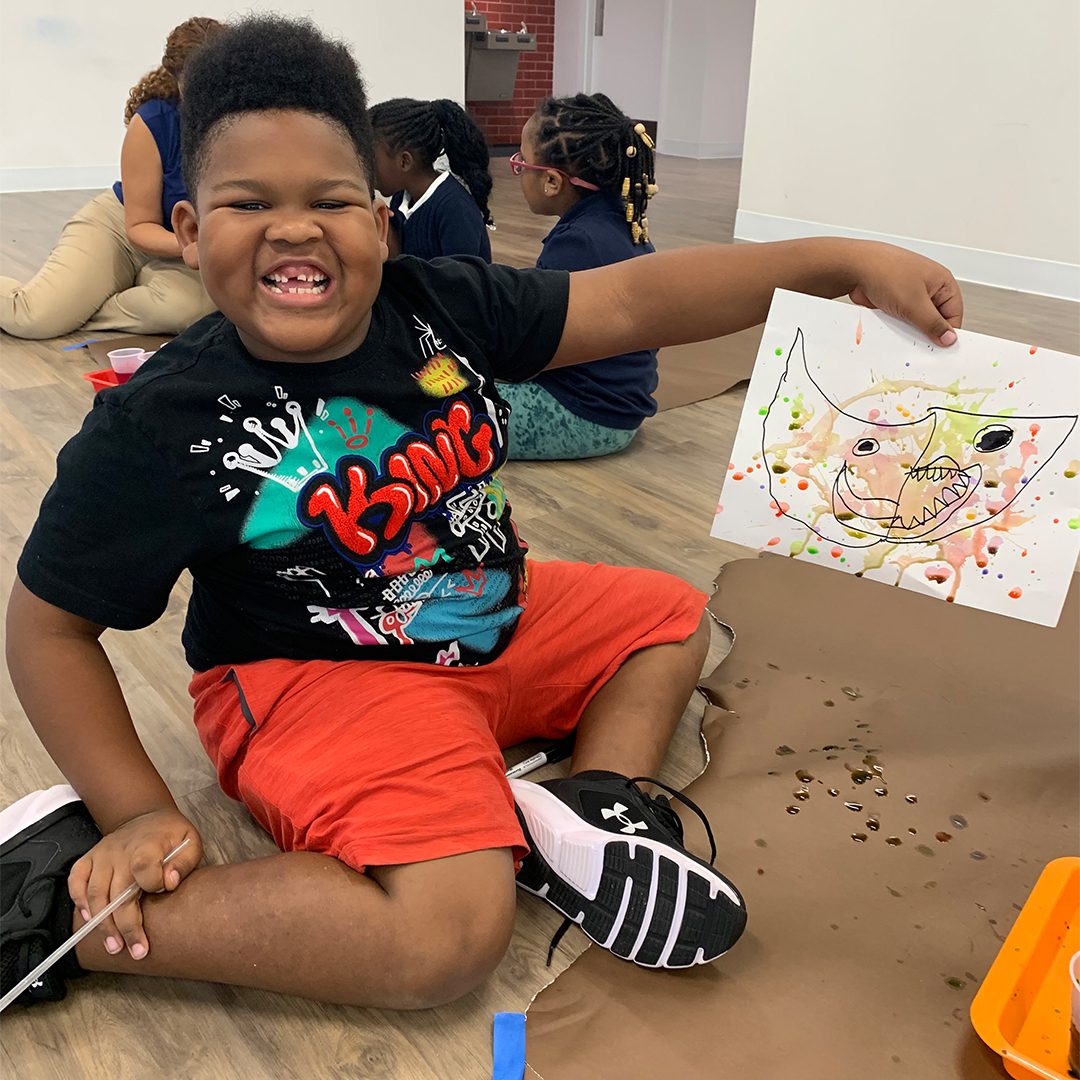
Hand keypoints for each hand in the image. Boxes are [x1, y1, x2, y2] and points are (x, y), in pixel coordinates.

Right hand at [68, 807, 201, 960]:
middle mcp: (120, 851)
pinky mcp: (89, 859)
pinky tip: (88, 920)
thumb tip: (169, 883)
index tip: (161, 893)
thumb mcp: (190, 841)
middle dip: (127, 925)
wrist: (147, 817)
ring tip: (114, 946)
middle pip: (118, 892)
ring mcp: (102, 856)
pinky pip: (76, 881)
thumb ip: (183, 862)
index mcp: (147, 845)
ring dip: (103, 923)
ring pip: (95, 893)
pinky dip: (78, 901)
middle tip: (136, 951)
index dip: (152, 884)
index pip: (144, 868)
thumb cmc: (171, 835)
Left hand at [848, 242, 963, 346]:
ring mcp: (910, 295)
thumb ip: (933, 324)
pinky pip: (901, 320)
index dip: (949, 332)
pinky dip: (897, 326)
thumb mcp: (915, 303)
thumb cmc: (886, 271)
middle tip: (920, 343)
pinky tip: (891, 329)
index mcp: (942, 282)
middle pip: (935, 319)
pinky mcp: (895, 302)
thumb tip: (949, 338)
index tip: (942, 348)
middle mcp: (928, 288)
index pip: (954, 313)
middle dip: (927, 332)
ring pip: (916, 321)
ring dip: (909, 330)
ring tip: (902, 331)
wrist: (854, 268)